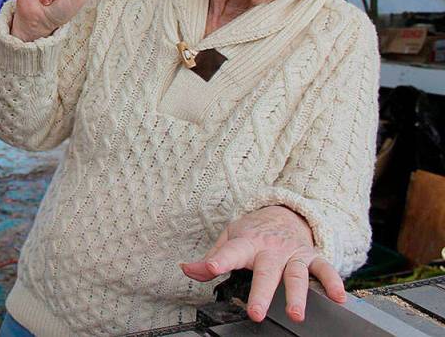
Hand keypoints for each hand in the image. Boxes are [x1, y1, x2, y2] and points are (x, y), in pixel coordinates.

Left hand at [180, 206, 345, 322]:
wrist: (286, 213)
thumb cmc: (254, 231)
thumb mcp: (229, 238)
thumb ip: (211, 256)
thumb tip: (188, 270)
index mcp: (247, 243)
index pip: (230, 251)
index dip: (219, 259)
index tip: (210, 268)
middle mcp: (271, 249)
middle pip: (266, 272)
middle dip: (261, 293)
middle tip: (256, 312)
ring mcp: (293, 253)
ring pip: (295, 275)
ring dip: (296, 295)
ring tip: (296, 314)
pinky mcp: (312, 257)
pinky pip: (325, 269)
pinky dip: (333, 282)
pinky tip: (338, 297)